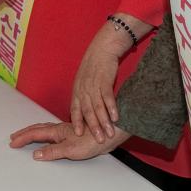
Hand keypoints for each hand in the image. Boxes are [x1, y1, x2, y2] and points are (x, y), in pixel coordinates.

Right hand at [8, 121, 128, 160]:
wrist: (109, 133)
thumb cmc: (92, 141)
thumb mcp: (70, 150)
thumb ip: (52, 152)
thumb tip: (35, 154)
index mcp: (56, 131)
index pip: (34, 134)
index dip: (22, 138)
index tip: (12, 142)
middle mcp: (59, 129)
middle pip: (37, 129)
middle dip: (24, 133)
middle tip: (14, 137)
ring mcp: (65, 131)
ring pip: (44, 130)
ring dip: (33, 133)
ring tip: (25, 136)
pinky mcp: (72, 134)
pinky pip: (52, 132)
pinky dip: (43, 134)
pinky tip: (47, 138)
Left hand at [70, 26, 127, 142]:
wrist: (102, 50)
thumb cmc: (93, 68)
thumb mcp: (83, 83)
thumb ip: (83, 98)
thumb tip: (84, 114)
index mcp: (77, 92)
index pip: (75, 110)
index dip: (77, 122)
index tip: (78, 135)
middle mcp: (83, 90)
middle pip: (87, 112)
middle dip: (93, 128)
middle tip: (98, 141)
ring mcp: (94, 86)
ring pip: (98, 107)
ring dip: (104, 121)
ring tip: (109, 133)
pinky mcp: (105, 81)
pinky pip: (107, 97)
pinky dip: (111, 107)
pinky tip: (116, 117)